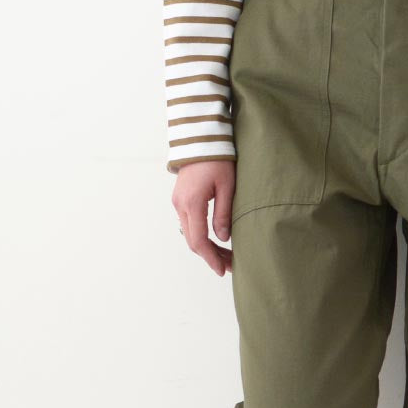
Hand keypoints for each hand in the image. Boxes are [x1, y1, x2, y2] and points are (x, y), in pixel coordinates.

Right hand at [172, 159, 234, 275]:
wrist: (200, 138)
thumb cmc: (217, 158)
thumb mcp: (227, 186)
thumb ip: (224, 213)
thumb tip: (224, 238)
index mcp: (192, 203)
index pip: (200, 240)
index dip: (211, 258)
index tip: (222, 270)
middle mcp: (181, 205)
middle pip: (193, 241)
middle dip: (210, 256)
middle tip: (229, 266)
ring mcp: (178, 202)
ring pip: (190, 234)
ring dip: (206, 247)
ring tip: (225, 256)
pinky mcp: (181, 199)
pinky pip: (189, 224)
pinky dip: (201, 235)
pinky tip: (215, 240)